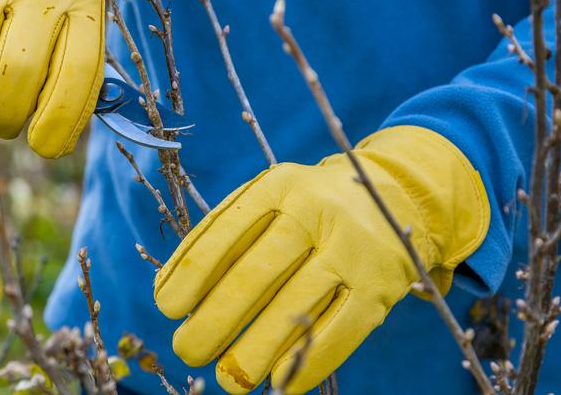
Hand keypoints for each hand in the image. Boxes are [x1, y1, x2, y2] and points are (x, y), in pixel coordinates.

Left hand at [154, 126, 488, 393]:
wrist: (393, 200)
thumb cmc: (306, 210)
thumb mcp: (268, 202)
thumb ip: (223, 235)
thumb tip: (168, 291)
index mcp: (278, 185)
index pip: (224, 234)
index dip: (190, 275)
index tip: (167, 309)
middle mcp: (316, 210)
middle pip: (256, 275)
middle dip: (214, 320)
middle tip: (187, 350)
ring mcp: (353, 248)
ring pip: (294, 309)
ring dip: (254, 352)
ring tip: (227, 379)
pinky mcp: (382, 286)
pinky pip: (339, 333)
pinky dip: (305, 363)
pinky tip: (279, 384)